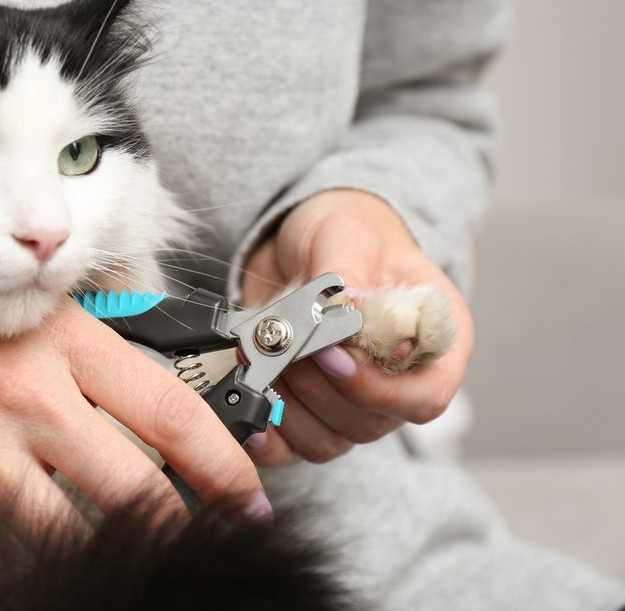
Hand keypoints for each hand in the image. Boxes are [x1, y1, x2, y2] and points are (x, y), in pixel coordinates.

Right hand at [0, 297, 269, 550]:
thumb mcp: (45, 318)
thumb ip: (109, 355)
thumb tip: (180, 400)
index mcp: (67, 348)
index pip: (172, 414)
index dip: (226, 467)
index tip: (250, 499)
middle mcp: (30, 402)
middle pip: (134, 492)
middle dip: (180, 529)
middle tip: (203, 542)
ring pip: (73, 538)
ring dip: (108, 552)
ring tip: (125, 550)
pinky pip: (1, 559)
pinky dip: (27, 563)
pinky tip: (41, 554)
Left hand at [241, 189, 473, 464]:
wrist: (301, 240)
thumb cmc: (346, 232)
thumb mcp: (348, 233)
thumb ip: (348, 270)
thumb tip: (345, 308)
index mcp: (434, 340)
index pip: (426, 397)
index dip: (376, 388)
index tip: (332, 355)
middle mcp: (398, 381)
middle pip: (369, 423)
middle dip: (316, 385)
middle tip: (282, 340)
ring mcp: (352, 403)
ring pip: (327, 442)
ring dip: (285, 403)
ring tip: (260, 354)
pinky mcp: (307, 410)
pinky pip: (289, 448)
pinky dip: (264, 431)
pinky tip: (245, 402)